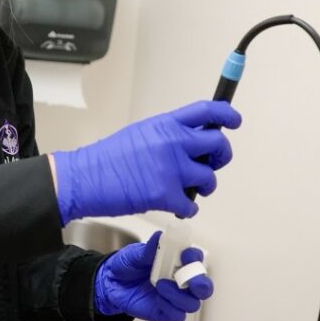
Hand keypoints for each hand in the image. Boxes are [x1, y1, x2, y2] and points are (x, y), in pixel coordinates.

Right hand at [52, 100, 240, 225]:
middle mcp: (173, 143)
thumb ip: (169, 135)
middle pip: (219, 143)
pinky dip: (186, 208)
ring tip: (190, 189)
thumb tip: (193, 142)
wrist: (85, 178)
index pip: (208, 111)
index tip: (235, 121)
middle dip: (221, 156)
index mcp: (166, 124)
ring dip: (204, 186)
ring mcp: (171, 169)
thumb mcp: (141, 133)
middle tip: (212, 163)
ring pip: (210, 178)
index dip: (228, 114)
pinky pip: (192, 205)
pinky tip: (175, 206)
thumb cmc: (108, 158)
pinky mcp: (165, 195)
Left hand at [94, 232, 212, 320]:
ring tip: (160, 285)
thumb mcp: (136, 253)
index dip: (195, 258)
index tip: (185, 254)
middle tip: (190, 281)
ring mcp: (175, 298)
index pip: (197, 261)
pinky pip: (178, 315)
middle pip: (204, 287)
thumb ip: (150, 247)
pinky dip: (170, 308)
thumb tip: (160, 236)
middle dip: (202, 284)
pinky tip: (158, 299)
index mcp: (177, 262)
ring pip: (193, 304)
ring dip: (180, 296)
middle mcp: (180, 281)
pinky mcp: (166, 312)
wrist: (110, 282)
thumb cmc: (128, 265)